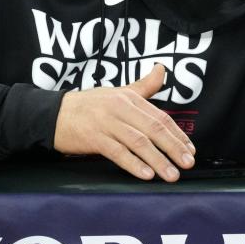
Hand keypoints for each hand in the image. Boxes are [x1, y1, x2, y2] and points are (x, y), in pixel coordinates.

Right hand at [53, 64, 196, 181]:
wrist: (53, 114)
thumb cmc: (89, 105)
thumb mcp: (118, 92)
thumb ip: (143, 86)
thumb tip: (162, 69)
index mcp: (129, 98)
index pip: (160, 117)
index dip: (177, 134)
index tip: (190, 150)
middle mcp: (120, 108)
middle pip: (153, 129)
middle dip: (173, 147)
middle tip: (187, 163)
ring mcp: (107, 123)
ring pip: (138, 142)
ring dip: (158, 160)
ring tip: (171, 174)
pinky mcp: (94, 138)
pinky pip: (117, 152)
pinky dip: (133, 164)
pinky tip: (146, 174)